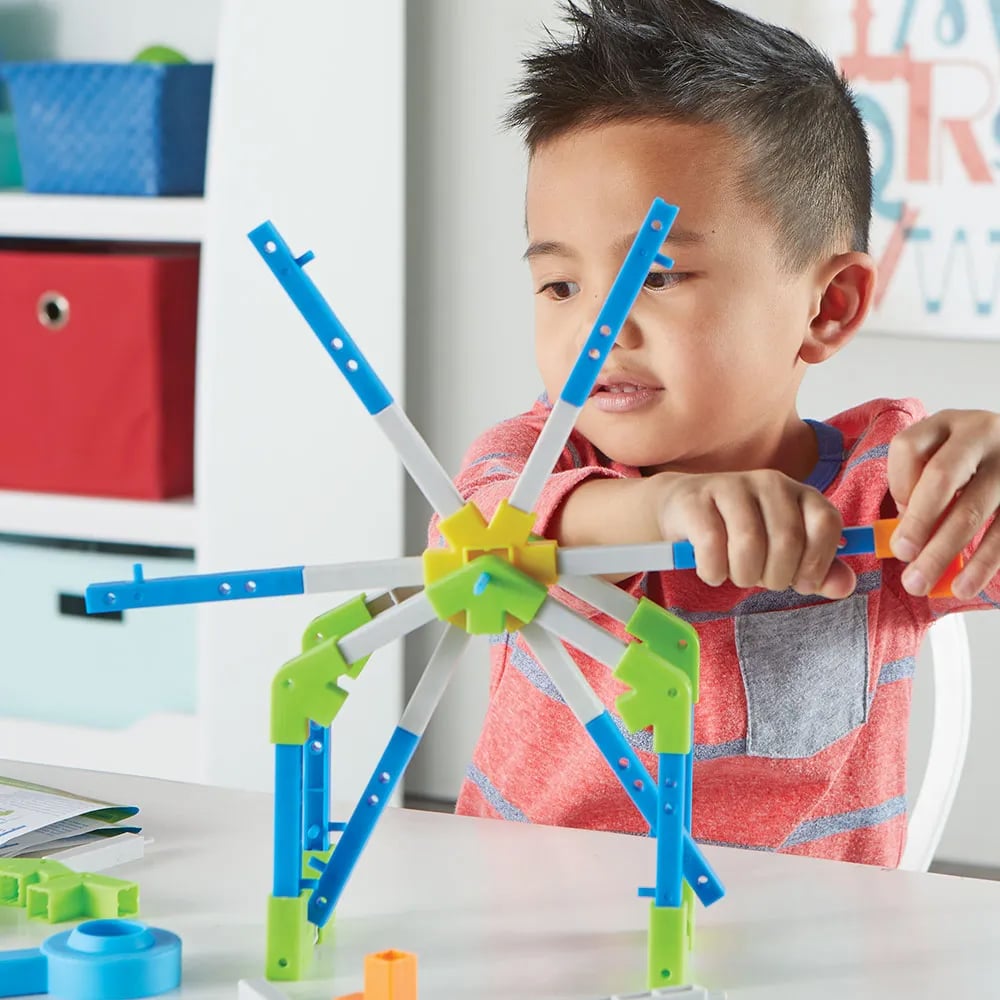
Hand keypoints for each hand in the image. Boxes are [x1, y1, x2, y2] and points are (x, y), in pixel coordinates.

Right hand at [653, 470, 855, 598]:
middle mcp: (770, 483)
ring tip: (736, 576)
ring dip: (743, 575)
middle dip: (777, 576)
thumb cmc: (739, 535)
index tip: (801, 583)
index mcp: (799, 493)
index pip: (826, 523)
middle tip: (761, 581)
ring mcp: (731, 486)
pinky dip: (714, 571)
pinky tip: (712, 571)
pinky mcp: (696, 499)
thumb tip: (845, 586)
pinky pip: (711, 545)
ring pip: (749, 543)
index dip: (818, 562)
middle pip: (788, 539)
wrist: (681, 508)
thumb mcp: (783, 554)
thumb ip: (817, 570)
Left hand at [888, 409, 999, 598]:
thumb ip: (920, 490)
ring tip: (921, 583)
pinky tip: (964, 586)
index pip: (908, 447)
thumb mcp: (943, 460)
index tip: (895, 514)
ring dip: (943, 551)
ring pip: (972, 509)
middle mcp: (982, 435)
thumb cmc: (971, 467)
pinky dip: (982, 563)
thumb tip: (901, 542)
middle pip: (942, 477)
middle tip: (901, 555)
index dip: (897, 483)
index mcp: (947, 424)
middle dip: (917, 521)